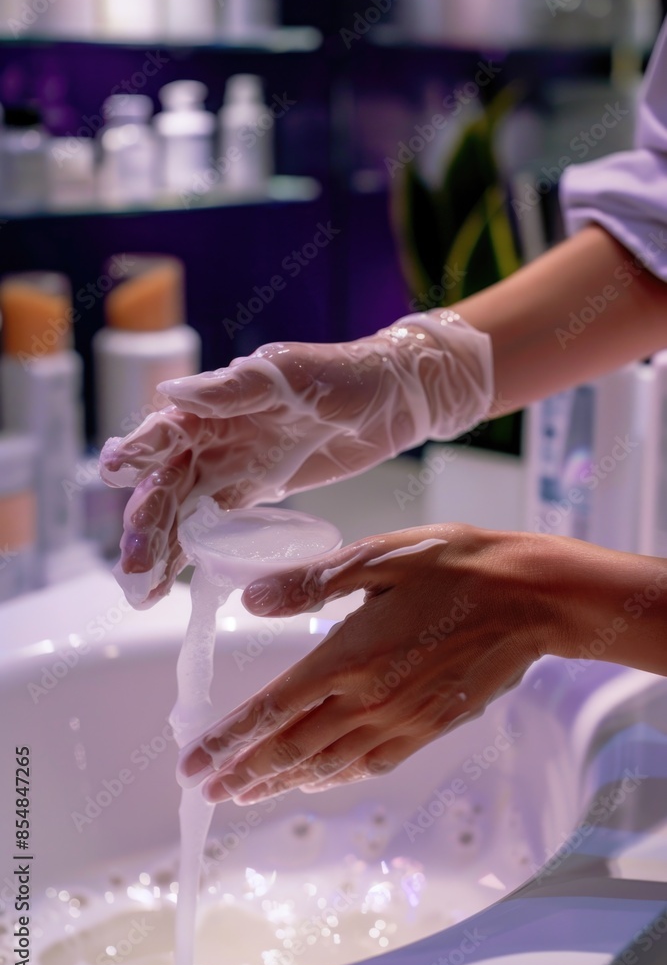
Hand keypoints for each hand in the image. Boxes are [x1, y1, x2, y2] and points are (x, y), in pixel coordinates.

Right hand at [99, 314, 491, 606]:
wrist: (392, 399)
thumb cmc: (344, 375)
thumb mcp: (291, 375)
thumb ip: (236, 389)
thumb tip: (172, 391)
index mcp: (218, 401)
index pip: (168, 429)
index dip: (139, 451)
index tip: (113, 474)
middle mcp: (216, 435)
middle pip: (168, 482)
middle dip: (146, 522)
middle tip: (133, 564)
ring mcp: (234, 466)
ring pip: (183, 511)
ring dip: (159, 548)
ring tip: (139, 590)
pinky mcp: (256, 491)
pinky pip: (214, 526)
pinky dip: (191, 553)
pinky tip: (170, 583)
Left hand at [178, 524, 559, 804]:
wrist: (530, 598)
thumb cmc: (454, 566)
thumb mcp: (379, 557)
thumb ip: (313, 582)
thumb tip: (252, 599)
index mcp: (348, 656)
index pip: (271, 709)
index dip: (228, 740)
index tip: (194, 764)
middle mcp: (369, 699)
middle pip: (290, 747)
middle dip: (242, 771)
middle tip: (204, 791)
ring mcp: (400, 720)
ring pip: (326, 764)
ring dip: (280, 781)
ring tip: (244, 794)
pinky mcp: (428, 727)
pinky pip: (370, 763)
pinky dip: (334, 777)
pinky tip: (316, 782)